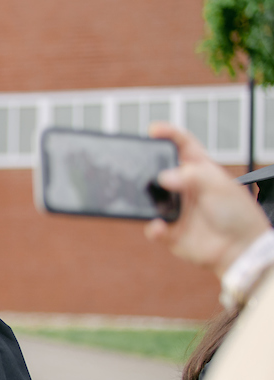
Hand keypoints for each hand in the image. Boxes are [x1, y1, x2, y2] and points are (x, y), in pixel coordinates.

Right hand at [143, 123, 269, 279]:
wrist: (241, 249)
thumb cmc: (238, 214)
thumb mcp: (220, 186)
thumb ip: (192, 176)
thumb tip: (162, 177)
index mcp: (200, 170)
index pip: (183, 146)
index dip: (168, 134)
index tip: (153, 130)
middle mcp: (185, 188)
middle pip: (160, 170)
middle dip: (147, 166)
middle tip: (138, 164)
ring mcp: (176, 209)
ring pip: (151, 199)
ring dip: (146, 198)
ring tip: (150, 198)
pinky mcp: (170, 231)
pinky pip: (153, 227)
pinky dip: (154, 227)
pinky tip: (160, 226)